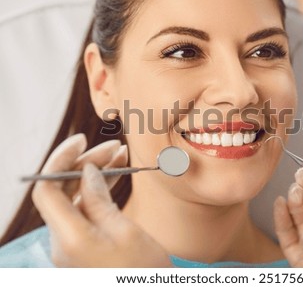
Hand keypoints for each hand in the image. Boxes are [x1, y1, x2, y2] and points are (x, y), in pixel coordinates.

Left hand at [32, 134, 170, 266]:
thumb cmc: (143, 273)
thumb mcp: (126, 230)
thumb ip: (100, 199)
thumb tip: (86, 171)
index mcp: (71, 238)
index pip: (47, 189)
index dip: (60, 160)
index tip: (83, 141)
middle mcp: (64, 242)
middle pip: (62, 191)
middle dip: (85, 164)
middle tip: (114, 148)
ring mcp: (73, 245)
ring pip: (75, 199)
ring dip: (94, 175)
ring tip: (120, 155)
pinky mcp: (84, 246)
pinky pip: (85, 212)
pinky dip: (98, 192)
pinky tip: (116, 175)